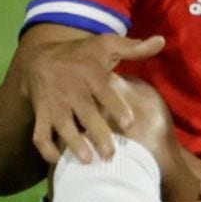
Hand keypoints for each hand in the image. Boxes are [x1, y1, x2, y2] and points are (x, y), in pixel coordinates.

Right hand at [18, 31, 167, 165]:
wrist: (39, 58)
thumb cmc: (81, 55)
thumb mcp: (105, 45)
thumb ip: (133, 48)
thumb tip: (161, 41)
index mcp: (89, 72)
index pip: (103, 89)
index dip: (115, 106)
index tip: (128, 122)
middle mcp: (71, 89)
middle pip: (84, 113)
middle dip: (97, 133)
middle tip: (111, 154)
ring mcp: (53, 104)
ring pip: (62, 126)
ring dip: (72, 144)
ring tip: (87, 160)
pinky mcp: (41, 115)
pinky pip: (40, 134)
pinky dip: (46, 150)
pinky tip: (59, 160)